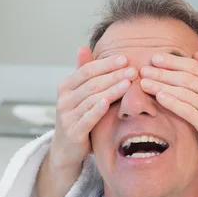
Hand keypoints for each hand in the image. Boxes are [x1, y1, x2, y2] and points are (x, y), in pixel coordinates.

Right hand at [48, 46, 137, 170]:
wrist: (67, 149)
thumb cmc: (78, 117)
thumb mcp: (80, 94)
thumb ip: (83, 73)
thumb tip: (82, 47)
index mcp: (66, 86)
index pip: (87, 70)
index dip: (106, 64)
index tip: (125, 59)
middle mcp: (64, 99)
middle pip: (92, 83)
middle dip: (114, 75)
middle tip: (133, 70)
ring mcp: (67, 116)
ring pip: (92, 99)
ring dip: (111, 90)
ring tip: (128, 83)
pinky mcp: (73, 132)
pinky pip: (87, 118)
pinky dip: (96, 109)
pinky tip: (107, 102)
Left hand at [139, 52, 197, 196]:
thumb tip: (196, 54)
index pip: (195, 67)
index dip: (173, 61)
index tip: (155, 58)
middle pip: (187, 78)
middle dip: (163, 73)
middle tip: (144, 69)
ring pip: (185, 93)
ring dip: (162, 86)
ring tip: (145, 83)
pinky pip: (188, 111)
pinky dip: (172, 102)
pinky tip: (159, 97)